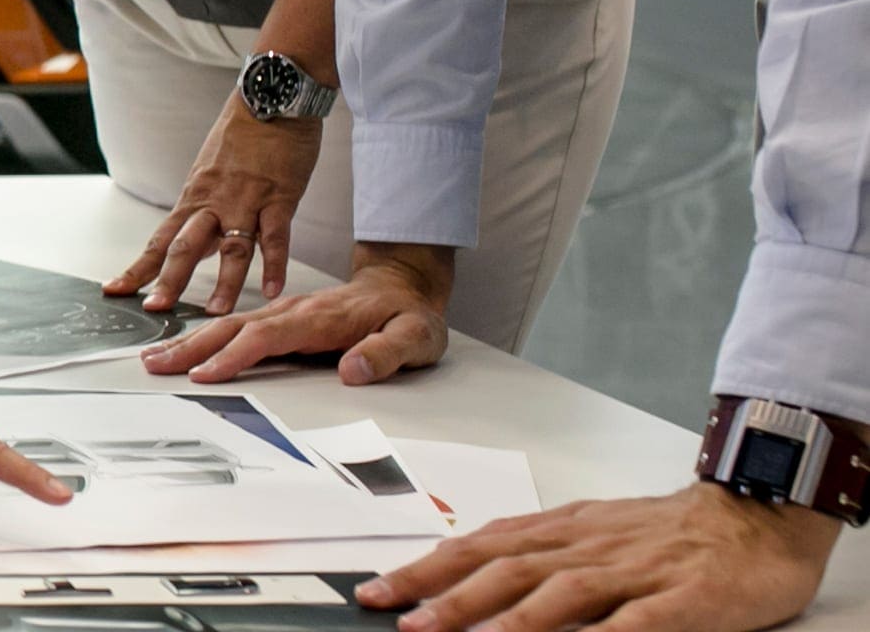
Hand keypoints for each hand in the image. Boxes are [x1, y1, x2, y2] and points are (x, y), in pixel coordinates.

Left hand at [104, 100, 323, 314]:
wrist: (270, 97)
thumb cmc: (242, 134)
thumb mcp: (210, 171)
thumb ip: (205, 209)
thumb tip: (195, 242)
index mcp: (194, 197)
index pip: (159, 239)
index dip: (138, 267)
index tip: (117, 290)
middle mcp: (213, 202)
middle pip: (185, 247)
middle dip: (169, 280)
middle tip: (156, 309)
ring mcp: (246, 201)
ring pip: (232, 248)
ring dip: (225, 283)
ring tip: (216, 313)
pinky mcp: (279, 198)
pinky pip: (276, 237)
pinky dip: (275, 265)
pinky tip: (274, 289)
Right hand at [140, 242, 451, 384]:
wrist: (404, 287)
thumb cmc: (409, 316)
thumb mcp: (416, 337)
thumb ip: (386, 354)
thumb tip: (353, 371)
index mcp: (321, 317)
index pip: (268, 337)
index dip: (234, 356)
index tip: (203, 374)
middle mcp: (295, 311)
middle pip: (235, 328)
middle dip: (192, 346)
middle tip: (154, 364)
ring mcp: (285, 312)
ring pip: (230, 325)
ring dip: (191, 341)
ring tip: (155, 357)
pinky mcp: (281, 318)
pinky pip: (238, 326)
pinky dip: (206, 336)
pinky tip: (186, 346)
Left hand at [358, 481, 840, 631]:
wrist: (756, 512)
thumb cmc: (667, 531)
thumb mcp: (592, 531)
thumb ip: (537, 552)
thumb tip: (467, 575)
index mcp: (562, 530)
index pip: (480, 546)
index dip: (426, 569)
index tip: (377, 592)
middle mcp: (588, 546)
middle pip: (508, 569)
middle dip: (450, 597)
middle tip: (403, 622)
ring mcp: (636, 571)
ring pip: (563, 594)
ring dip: (512, 621)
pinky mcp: (685, 597)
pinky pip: (641, 620)